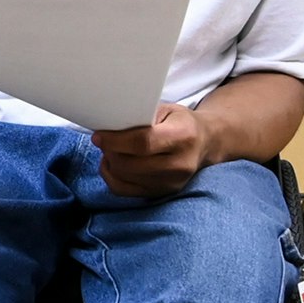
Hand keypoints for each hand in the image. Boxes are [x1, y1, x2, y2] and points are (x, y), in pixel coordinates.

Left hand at [91, 102, 208, 197]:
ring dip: (110, 164)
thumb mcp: (166, 109)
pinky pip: (125, 191)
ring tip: (110, 150)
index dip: (115, 141)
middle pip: (131, 165)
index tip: (99, 136)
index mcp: (182, 137)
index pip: (142, 143)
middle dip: (110, 152)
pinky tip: (113, 165)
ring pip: (126, 179)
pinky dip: (113, 178)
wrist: (205, 143)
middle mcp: (180, 164)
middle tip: (102, 141)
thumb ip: (142, 116)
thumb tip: (109, 124)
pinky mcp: (163, 193)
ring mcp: (172, 182)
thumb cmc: (181, 123)